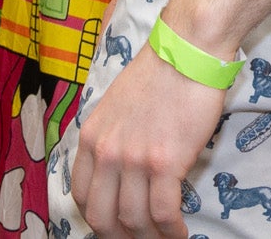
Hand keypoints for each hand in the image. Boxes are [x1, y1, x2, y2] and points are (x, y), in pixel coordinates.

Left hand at [69, 27, 225, 238]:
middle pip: (103, 217)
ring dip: (150, 238)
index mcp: (91, 138)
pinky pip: (163, 214)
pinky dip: (171, 231)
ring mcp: (134, 159)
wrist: (187, 51)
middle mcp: (106, 152)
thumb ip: (111, 140)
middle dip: (120, 238)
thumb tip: (119, 174)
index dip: (99, 221)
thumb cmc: (159, 74)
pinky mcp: (164, 163)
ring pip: (134, 221)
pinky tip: (180, 232)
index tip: (116, 227)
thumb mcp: (116, 107)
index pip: (83, 197)